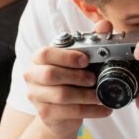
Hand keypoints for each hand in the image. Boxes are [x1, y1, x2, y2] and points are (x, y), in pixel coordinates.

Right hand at [24, 19, 115, 135]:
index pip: (45, 53)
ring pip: (61, 96)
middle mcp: (32, 76)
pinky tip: (103, 109)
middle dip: (76, 77)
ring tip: (102, 96)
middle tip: (94, 79)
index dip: (66, 56)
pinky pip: (69, 112)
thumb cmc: (68, 82)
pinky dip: (90, 111)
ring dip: (86, 96)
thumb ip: (90, 42)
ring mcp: (36, 96)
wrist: (60, 114)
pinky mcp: (45, 114)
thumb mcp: (78, 61)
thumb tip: (105, 25)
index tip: (85, 60)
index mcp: (38, 59)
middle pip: (51, 75)